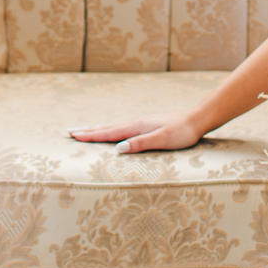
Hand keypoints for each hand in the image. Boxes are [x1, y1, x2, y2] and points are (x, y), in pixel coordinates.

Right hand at [67, 116, 203, 153]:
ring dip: (97, 129)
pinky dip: (111, 130)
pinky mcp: (147, 126)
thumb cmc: (183, 131)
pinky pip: (122, 128)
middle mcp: (136, 123)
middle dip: (88, 130)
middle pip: (107, 128)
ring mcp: (141, 123)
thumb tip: (118, 149)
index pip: (109, 133)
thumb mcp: (163, 139)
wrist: (198, 119)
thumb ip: (141, 143)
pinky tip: (112, 132)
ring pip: (114, 127)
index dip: (90, 135)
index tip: (73, 135)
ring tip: (84, 130)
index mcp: (137, 127)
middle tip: (69, 131)